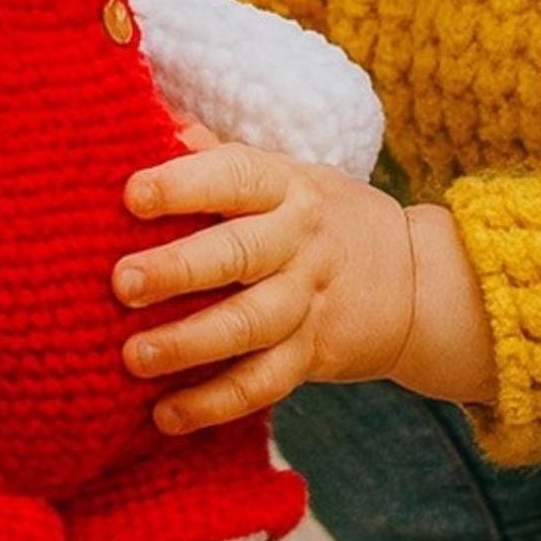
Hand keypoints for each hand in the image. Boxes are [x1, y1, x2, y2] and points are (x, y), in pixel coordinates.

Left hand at [115, 128, 496, 432]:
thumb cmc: (324, 218)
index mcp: (287, 187)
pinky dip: (215, 402)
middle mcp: (299, 241)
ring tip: (134, 357)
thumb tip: (156, 125)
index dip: (185, 184)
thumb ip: (220, 157)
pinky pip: (263, 383)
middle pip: (239, 254)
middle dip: (178, 269)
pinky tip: (167, 415)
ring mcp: (309, 300)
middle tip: (121, 283)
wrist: (419, 281)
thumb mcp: (287, 175)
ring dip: (190, 343)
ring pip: (249, 324)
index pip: (235, 177)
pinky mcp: (314, 353)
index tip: (132, 194)